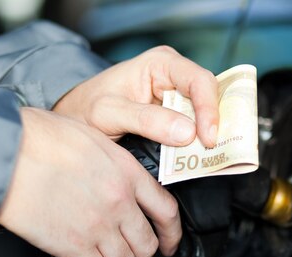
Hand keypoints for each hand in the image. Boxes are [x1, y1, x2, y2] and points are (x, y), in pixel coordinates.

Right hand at [0, 108, 180, 256]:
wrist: (4, 152)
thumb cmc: (37, 137)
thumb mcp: (90, 136)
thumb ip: (110, 162)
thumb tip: (113, 176)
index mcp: (126, 172)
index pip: (166, 210)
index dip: (172, 234)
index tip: (170, 243)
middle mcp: (119, 201)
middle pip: (147, 244)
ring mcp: (99, 225)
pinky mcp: (74, 245)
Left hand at [53, 46, 219, 147]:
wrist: (77, 117)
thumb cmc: (88, 107)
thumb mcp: (109, 113)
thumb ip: (145, 120)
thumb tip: (187, 132)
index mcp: (161, 63)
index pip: (198, 80)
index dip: (209, 109)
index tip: (207, 138)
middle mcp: (175, 76)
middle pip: (209, 97)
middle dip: (213, 124)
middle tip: (211, 152)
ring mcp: (177, 97)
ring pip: (205, 115)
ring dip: (207, 136)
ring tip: (206, 158)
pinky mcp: (177, 118)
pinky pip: (196, 129)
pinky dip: (197, 144)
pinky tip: (196, 158)